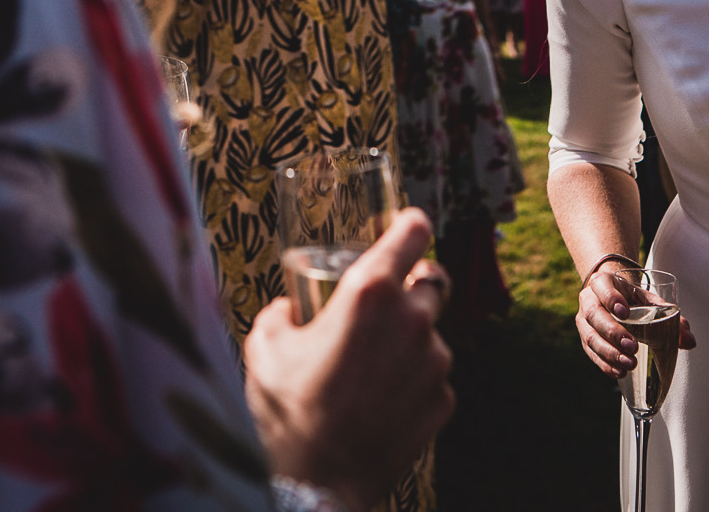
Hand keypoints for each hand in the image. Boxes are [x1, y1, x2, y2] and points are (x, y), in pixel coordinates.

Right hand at [245, 207, 453, 510]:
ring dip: (410, 341)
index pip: (413, 232)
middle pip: (434, 279)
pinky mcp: (443, 400)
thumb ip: (280, 314)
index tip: (407, 228)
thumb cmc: (287, 411)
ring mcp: (434, 362)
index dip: (411, 225)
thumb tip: (289, 309)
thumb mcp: (264, 348)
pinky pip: (432, 377)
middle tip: (392, 300)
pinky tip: (382, 402)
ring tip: (372, 369)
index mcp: (369, 292)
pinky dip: (413, 382)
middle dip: (416, 283)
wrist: (317, 483)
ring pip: (431, 334)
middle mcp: (411, 320)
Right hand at [576, 262, 694, 376]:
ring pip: (590, 337)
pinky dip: (605, 364)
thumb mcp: (649, 300)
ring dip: (609, 353)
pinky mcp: (585, 339)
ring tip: (629, 364)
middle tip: (632, 347)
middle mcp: (589, 300)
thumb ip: (670, 317)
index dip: (611, 299)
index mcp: (603, 283)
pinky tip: (619, 371)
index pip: (602, 286)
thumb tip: (689, 341)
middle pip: (594, 315)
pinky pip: (591, 353)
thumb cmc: (632, 299)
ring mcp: (584, 321)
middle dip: (613, 333)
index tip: (624, 312)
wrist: (611, 298)